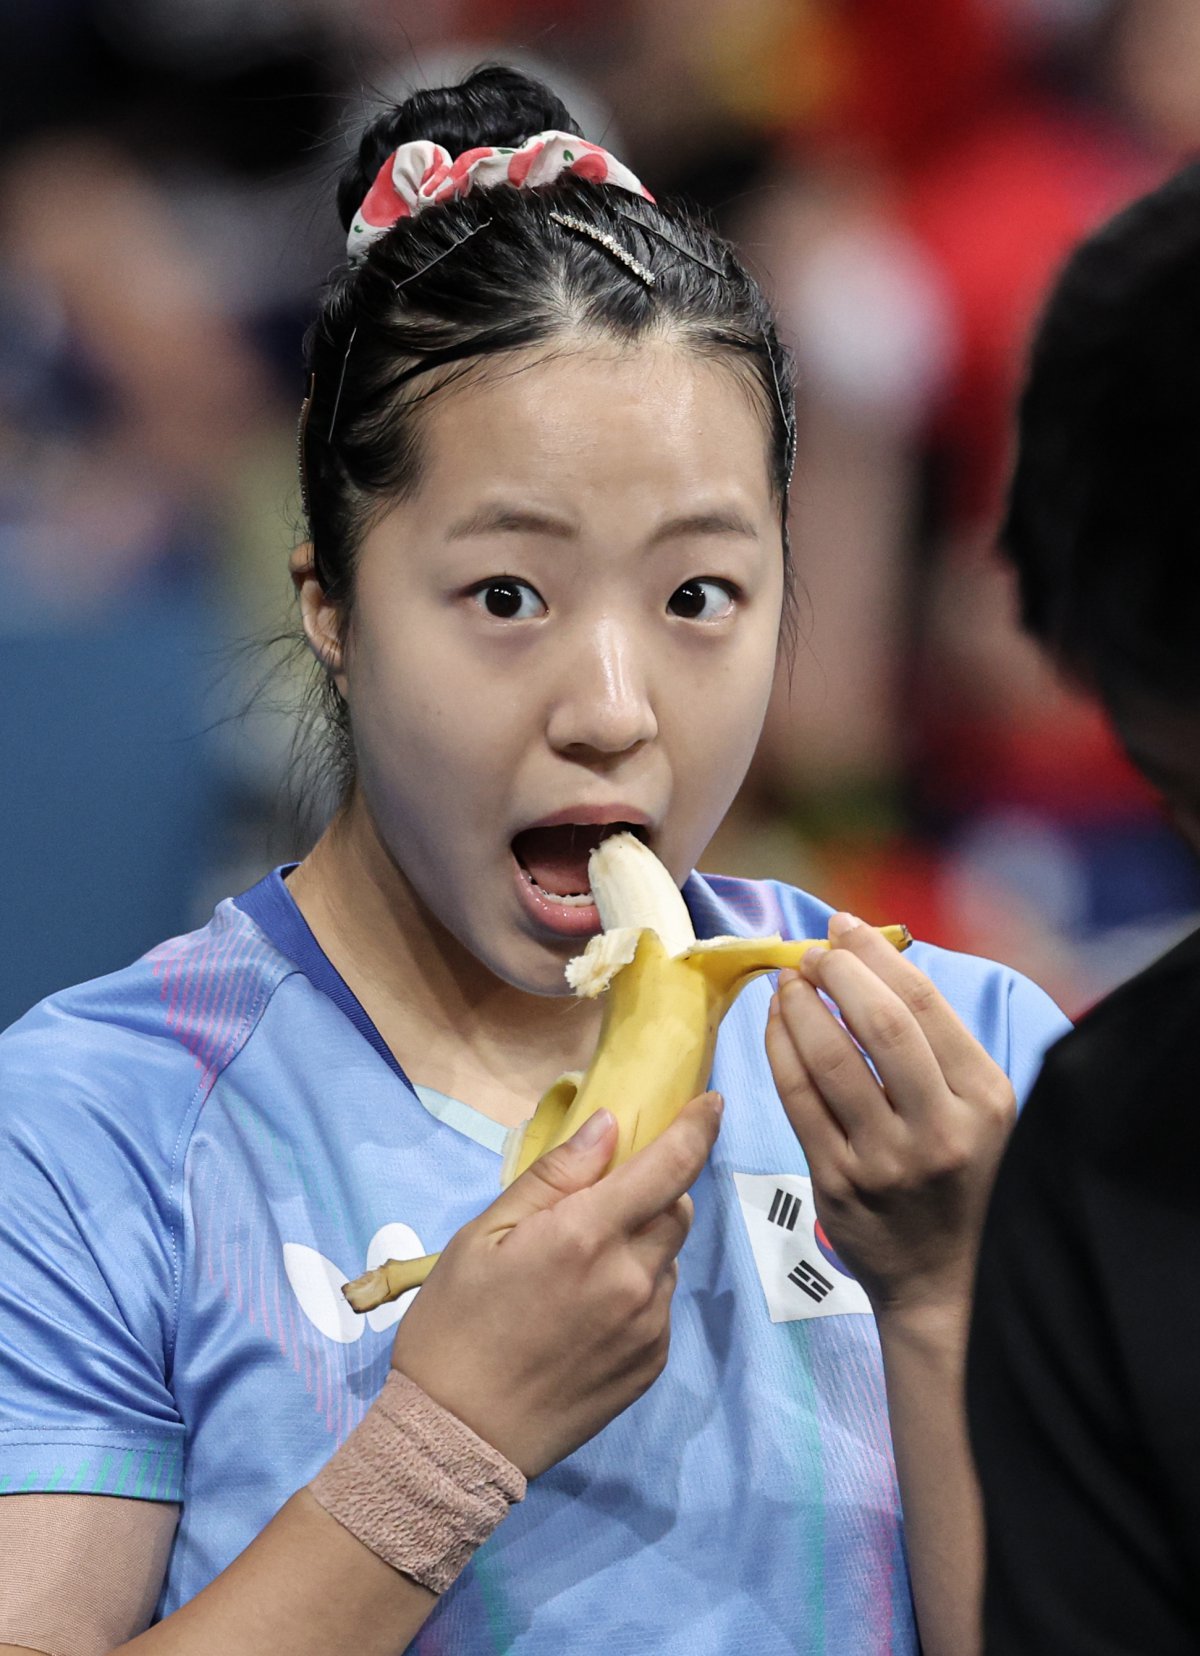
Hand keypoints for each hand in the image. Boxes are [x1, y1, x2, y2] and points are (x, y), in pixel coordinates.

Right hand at [389, 1091, 722, 1477]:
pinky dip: (637, 1292)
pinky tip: (585, 1314)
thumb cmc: (455, 1324)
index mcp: (587, 1235)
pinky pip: (659, 1305)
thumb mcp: (483, 1235)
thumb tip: (610, 1126)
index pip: (669, 1166)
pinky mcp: (651, 1366)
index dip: (698, 1127)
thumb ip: (554, 1177)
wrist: (457, 1438)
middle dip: (655, 1193)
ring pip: (668, 1260)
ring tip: (580, 1272)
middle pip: (677, 1210)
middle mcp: (632, 1278)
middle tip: (602, 1205)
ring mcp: (648, 1327)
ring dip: (643, 1246)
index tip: (713, 1103)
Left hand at [765, 914, 1014, 1317]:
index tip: (848, 929)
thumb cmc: (962, 1182)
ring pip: (831, 1059)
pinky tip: (774, 1023)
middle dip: (839, 973)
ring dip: (801, 1006)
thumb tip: (881, 967)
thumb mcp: (982, 1115)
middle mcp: (940, 1128)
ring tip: (788, 980)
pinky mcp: (837, 1183)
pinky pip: (798, 1099)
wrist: (946, 1284)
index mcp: (986, 1101)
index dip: (878, 957)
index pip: (927, 1008)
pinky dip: (780, 1050)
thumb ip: (944, 1052)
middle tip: (814, 951)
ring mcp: (885, 1159)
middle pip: (881, 1026)